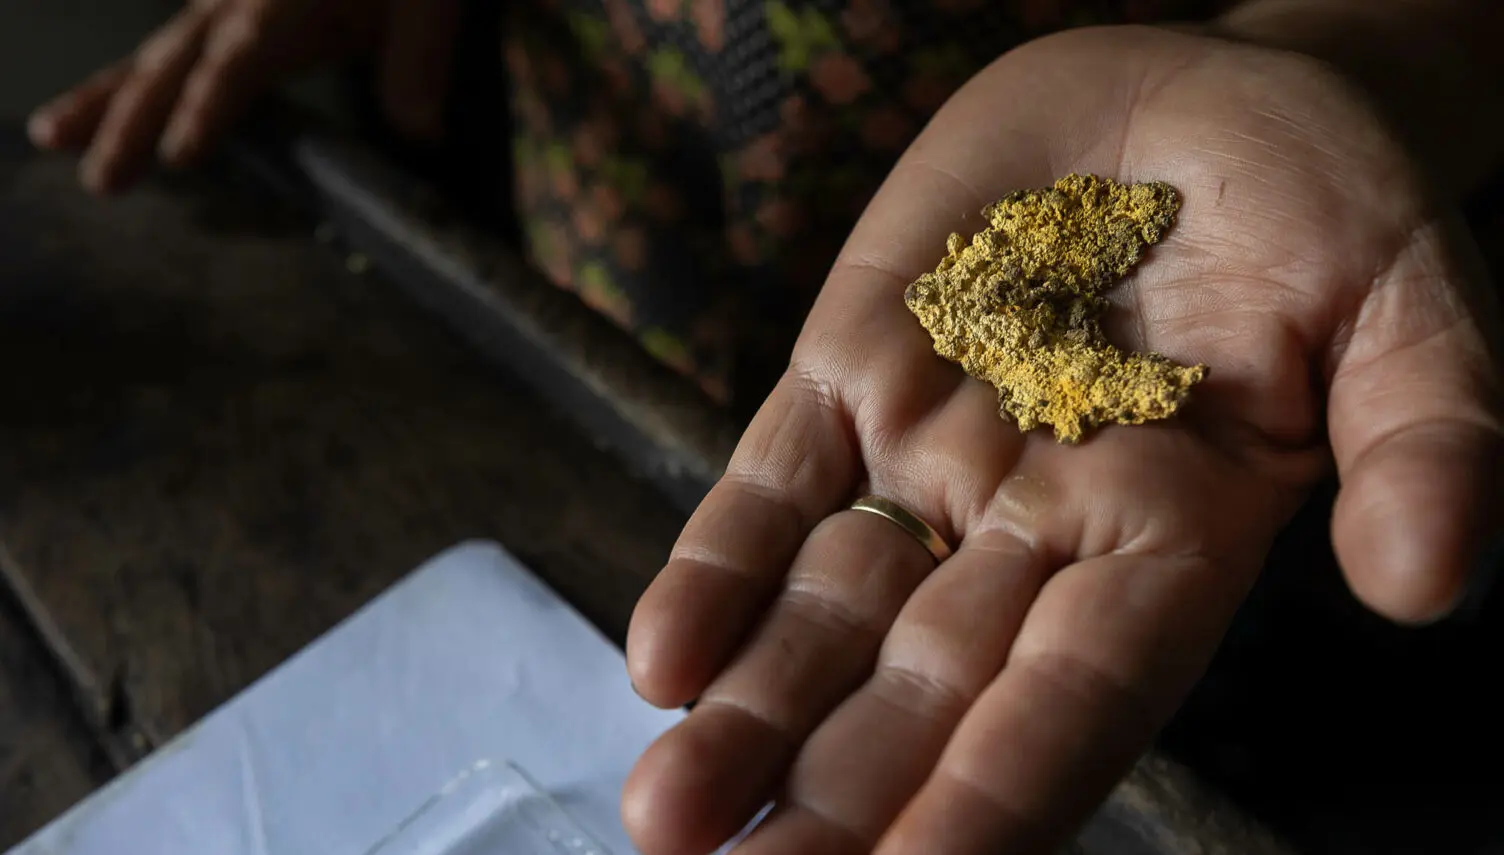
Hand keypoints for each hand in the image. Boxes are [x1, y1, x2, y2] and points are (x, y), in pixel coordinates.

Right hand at [26, 0, 460, 193]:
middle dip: (131, 122)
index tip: (181, 153)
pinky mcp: (222, 14)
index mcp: (284, 2)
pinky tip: (89, 120)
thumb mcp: (427, 2)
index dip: (207, 104)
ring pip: (154, 58)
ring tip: (50, 139)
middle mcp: (238, 3)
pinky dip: (125, 88)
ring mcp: (222, 6)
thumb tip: (419, 132)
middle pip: (175, 63)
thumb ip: (417, 62)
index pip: (238, 58)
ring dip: (103, 101)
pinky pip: (167, 56)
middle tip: (103, 181)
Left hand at [621, 23, 1503, 854]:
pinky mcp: (854, 369)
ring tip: (672, 812)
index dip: (994, 791)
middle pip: (929, 686)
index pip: (1076, 696)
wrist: (1197, 89)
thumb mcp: (1406, 305)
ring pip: (831, 608)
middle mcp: (1034, 521)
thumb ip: (1425, 441)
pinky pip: (776, 480)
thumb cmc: (1323, 200)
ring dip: (753, 710)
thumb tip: (1423, 582)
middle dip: (842, 793)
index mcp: (1173, 535)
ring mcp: (932, 450)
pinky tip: (665, 656)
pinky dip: (719, 563)